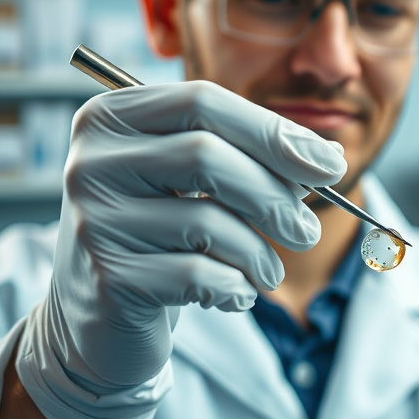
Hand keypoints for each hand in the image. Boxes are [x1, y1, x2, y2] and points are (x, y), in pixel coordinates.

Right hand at [13, 80, 345, 418]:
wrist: (98, 318)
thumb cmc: (160, 234)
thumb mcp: (195, 182)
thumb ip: (250, 156)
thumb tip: (327, 158)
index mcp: (110, 118)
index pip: (202, 100)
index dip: (272, 131)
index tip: (328, 166)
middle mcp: (90, 162)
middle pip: (205, 155)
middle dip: (273, 195)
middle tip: (306, 230)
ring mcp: (94, 220)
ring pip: (207, 221)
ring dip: (258, 252)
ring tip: (268, 271)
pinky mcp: (109, 279)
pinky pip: (199, 275)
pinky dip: (235, 286)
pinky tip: (234, 293)